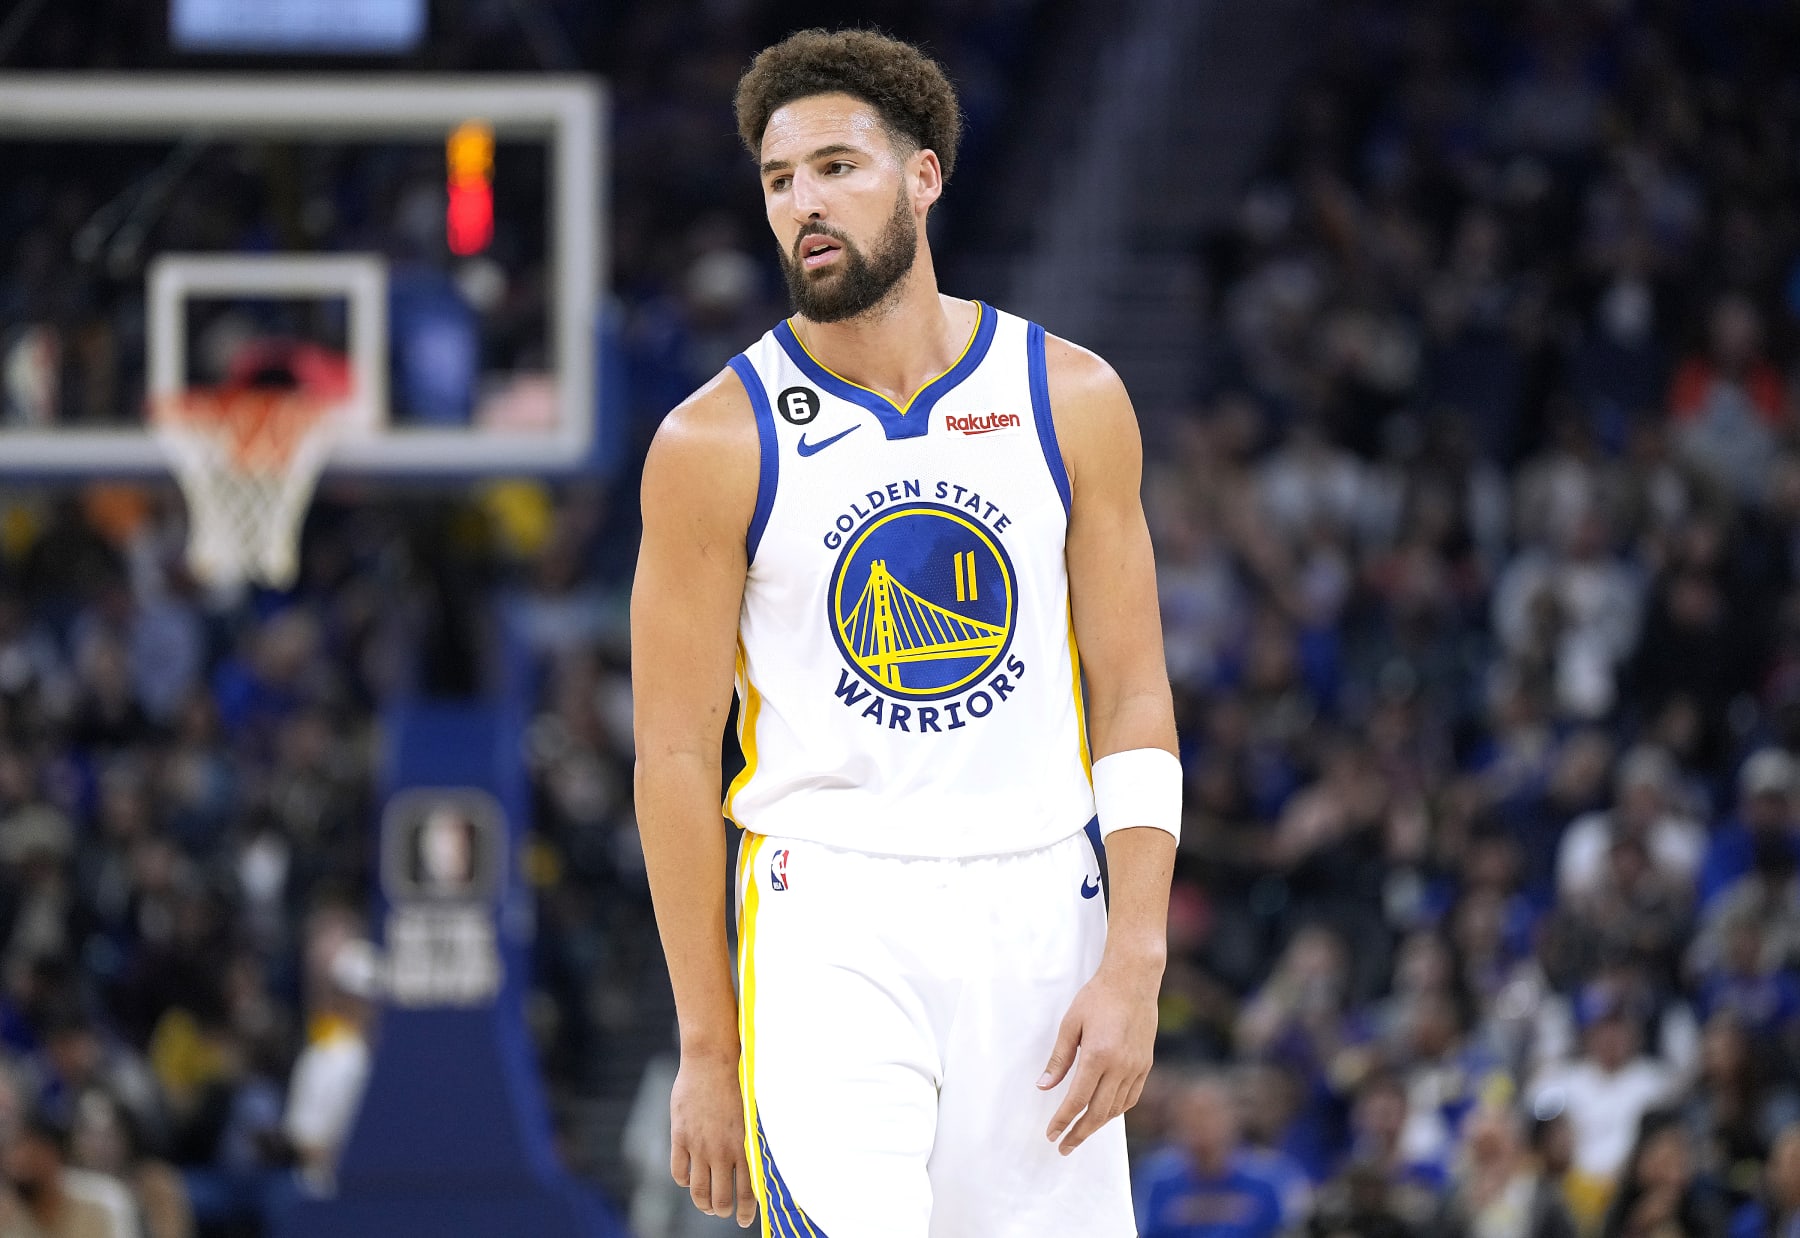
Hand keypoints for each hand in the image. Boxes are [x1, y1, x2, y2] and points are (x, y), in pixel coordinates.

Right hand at [670, 1048, 756, 1227]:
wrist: (713, 1059)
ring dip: (704, 1203)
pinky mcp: (680, 1137)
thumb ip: (752, 1138)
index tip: (744, 1220)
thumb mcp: (753, 1112)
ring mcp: (699, 1146)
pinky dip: (684, 1181)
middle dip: (723, 1210)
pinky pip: (679, 1172)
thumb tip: (760, 1159)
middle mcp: (722, 1151)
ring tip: (707, 1203)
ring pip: (698, 1191)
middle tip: (723, 1209)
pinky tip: (688, 1178)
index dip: (746, 1211)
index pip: (748, 1192)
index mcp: (745, 1146)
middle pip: (721, 1199)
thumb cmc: (739, 1080)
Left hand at [1037, 957, 1159, 1154]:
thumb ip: (1059, 1058)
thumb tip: (1044, 1086)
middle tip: (1064, 1147)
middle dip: (1079, 1133)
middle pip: (1098, 1112)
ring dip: (1097, 1125)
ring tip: (1081, 1133)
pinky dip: (1116, 1111)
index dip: (1063, 1120)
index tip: (1052, 1134)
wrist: (1134, 980)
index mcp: (1098, 1056)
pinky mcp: (1146, 1064)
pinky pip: (1131, 1097)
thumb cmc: (1097, 997)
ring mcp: (1136, 1067)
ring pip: (1116, 1108)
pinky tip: (1105, 1114)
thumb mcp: (1071, 1024)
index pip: (1077, 1100)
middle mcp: (1120, 1066)